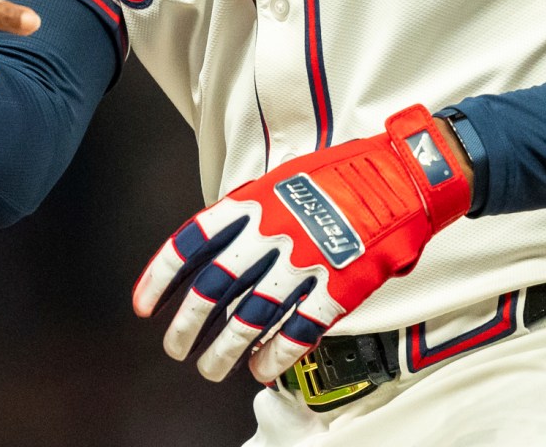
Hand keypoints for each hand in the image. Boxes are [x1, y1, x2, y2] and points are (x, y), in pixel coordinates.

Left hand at [132, 105, 472, 383]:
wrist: (400, 177)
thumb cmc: (339, 177)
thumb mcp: (279, 180)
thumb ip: (246, 212)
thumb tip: (215, 242)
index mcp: (250, 204)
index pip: (190, 244)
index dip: (161, 277)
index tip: (144, 306)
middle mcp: (271, 235)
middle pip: (214, 288)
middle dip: (188, 325)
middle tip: (176, 347)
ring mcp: (304, 263)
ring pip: (250, 317)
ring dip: (225, 349)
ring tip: (212, 368)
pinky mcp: (338, 288)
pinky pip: (298, 330)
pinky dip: (275, 354)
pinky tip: (261, 368)